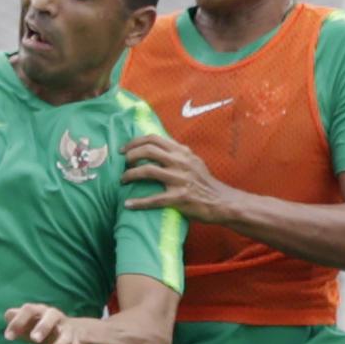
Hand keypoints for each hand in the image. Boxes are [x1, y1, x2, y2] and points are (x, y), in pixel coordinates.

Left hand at [3, 303, 88, 343]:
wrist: (74, 330)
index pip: (29, 310)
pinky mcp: (77, 342)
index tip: (8, 337)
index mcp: (41, 310)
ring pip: (65, 336)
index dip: (18, 322)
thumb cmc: (44, 326)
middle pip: (52, 316)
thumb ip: (18, 319)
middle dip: (43, 327)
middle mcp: (56, 317)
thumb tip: (7, 315)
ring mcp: (68, 329)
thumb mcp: (31, 322)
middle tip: (34, 339)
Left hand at [120, 134, 242, 222]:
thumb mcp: (193, 160)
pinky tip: (128, 205)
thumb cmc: (205, 183)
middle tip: (122, 164)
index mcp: (182, 152)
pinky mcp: (179, 198)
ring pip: (147, 171)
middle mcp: (180, 162)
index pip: (153, 138)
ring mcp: (179, 179)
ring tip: (123, 180)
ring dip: (130, 175)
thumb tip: (156, 147)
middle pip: (148, 150)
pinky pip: (153, 199)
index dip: (135, 142)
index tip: (124, 150)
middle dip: (130, 156)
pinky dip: (138, 202)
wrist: (221, 202)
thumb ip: (177, 153)